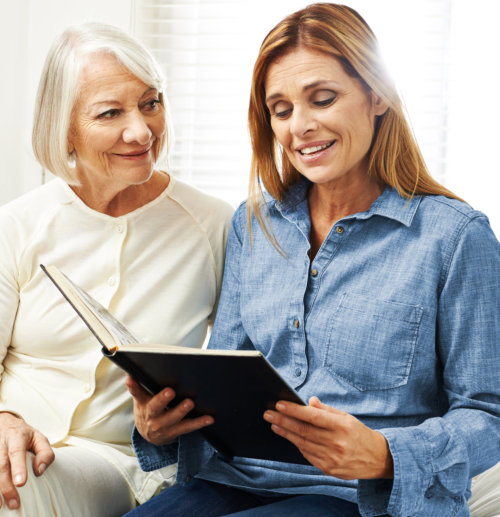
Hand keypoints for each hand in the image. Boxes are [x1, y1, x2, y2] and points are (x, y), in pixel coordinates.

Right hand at [0, 412, 53, 509]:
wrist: (3, 422)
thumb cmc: (24, 435)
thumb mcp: (39, 438)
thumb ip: (45, 452)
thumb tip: (40, 471)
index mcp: (17, 436)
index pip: (16, 452)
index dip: (18, 468)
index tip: (21, 483)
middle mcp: (1, 443)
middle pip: (1, 465)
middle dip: (6, 485)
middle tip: (14, 502)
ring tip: (0, 506)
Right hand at [126, 376, 213, 445]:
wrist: (149, 434)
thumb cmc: (148, 408)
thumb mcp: (142, 398)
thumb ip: (142, 385)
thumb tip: (137, 368)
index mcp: (142, 403)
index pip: (136, 393)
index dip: (133, 386)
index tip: (131, 378)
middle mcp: (151, 416)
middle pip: (155, 407)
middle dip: (162, 399)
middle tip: (170, 391)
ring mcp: (162, 426)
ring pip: (172, 418)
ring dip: (181, 410)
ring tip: (190, 403)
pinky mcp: (174, 433)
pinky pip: (187, 427)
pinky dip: (199, 422)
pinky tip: (209, 418)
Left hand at [264, 396, 392, 478]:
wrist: (377, 459)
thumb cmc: (358, 433)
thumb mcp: (346, 417)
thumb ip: (326, 410)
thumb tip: (309, 401)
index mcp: (342, 426)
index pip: (313, 417)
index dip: (294, 410)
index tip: (279, 404)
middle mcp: (337, 443)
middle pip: (304, 431)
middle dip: (283, 421)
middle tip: (268, 414)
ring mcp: (332, 459)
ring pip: (302, 444)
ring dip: (286, 433)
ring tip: (274, 424)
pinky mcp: (329, 470)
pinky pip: (308, 455)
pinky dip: (297, 445)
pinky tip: (289, 436)